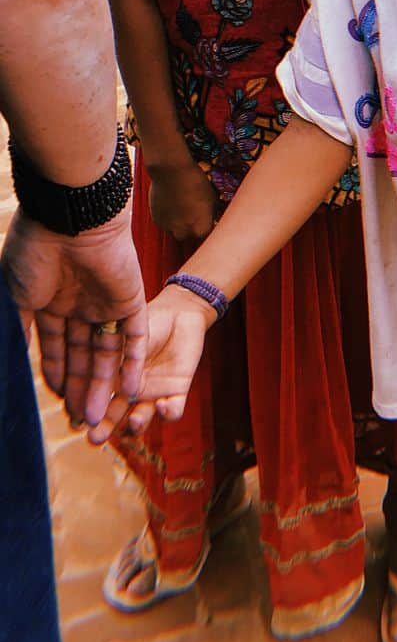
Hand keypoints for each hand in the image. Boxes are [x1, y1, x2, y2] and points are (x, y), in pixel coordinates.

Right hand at [1, 203, 146, 426]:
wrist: (72, 217)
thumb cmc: (35, 250)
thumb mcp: (16, 296)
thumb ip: (20, 329)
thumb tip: (16, 364)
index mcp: (50, 301)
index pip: (55, 347)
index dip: (56, 375)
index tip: (56, 405)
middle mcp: (79, 304)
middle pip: (83, 354)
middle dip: (81, 388)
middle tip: (80, 424)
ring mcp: (106, 301)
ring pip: (107, 351)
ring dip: (105, 384)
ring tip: (100, 418)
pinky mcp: (131, 298)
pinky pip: (136, 336)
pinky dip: (134, 362)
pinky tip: (131, 391)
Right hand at [87, 283, 214, 444]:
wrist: (181, 312)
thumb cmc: (150, 321)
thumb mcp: (127, 337)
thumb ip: (114, 358)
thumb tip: (92, 374)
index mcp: (114, 379)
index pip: (95, 402)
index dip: (85, 413)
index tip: (75, 421)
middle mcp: (131, 393)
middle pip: (114, 417)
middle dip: (104, 429)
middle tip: (94, 438)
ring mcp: (153, 394)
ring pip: (141, 419)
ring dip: (136, 424)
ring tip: (132, 421)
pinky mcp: (177, 392)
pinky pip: (173, 410)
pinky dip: (168, 412)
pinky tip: (162, 404)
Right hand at [147, 156, 217, 241]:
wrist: (170, 172)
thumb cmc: (196, 183)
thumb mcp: (213, 198)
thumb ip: (212, 215)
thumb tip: (213, 219)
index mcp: (201, 229)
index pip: (208, 237)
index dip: (209, 228)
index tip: (210, 222)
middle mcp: (184, 234)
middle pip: (190, 237)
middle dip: (193, 229)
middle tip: (195, 214)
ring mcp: (169, 229)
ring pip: (176, 231)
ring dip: (180, 224)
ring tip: (183, 207)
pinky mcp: (157, 221)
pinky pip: (165, 224)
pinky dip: (169, 218)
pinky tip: (172, 203)